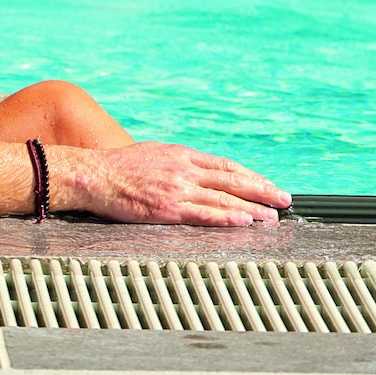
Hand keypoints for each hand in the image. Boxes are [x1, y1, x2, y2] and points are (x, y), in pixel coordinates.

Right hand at [57, 142, 289, 225]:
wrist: (91, 175)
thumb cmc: (116, 167)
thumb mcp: (153, 153)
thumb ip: (177, 162)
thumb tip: (196, 171)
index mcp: (181, 155)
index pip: (226, 165)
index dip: (251, 176)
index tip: (267, 184)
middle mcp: (184, 170)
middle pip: (233, 180)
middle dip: (263, 190)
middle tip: (284, 200)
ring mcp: (177, 189)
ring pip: (224, 198)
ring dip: (253, 208)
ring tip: (272, 217)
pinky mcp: (167, 209)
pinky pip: (203, 214)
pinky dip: (227, 217)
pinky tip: (244, 221)